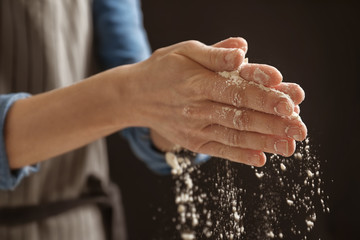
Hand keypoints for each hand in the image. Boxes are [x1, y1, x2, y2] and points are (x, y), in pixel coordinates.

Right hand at [125, 38, 306, 166]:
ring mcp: (195, 128)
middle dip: (273, 123)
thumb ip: (215, 53)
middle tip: (301, 128)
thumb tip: (243, 51)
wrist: (135, 96)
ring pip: (234, 136)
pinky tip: (261, 159)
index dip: (265, 97)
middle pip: (241, 116)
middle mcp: (197, 108)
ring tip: (290, 147)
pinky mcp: (193, 142)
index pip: (237, 90)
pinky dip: (240, 156)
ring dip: (264, 142)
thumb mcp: (185, 51)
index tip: (291, 102)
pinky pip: (219, 150)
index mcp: (197, 82)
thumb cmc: (163, 70)